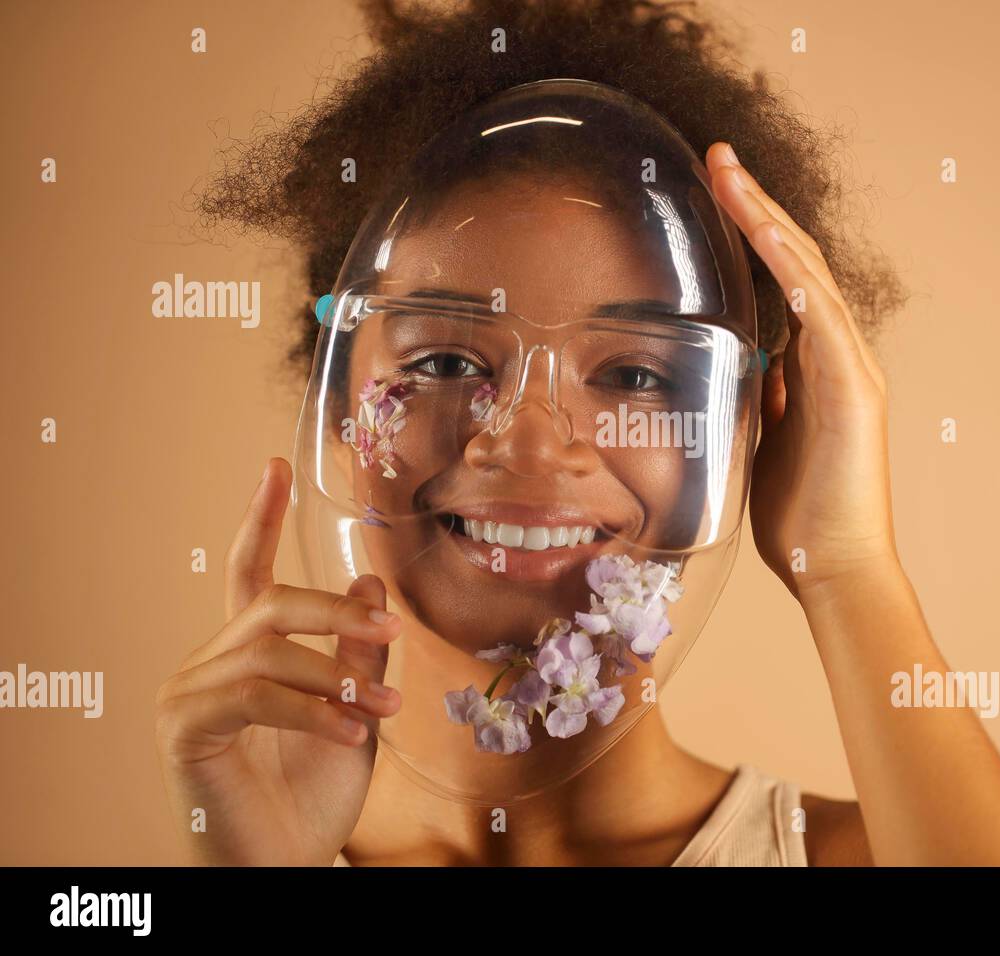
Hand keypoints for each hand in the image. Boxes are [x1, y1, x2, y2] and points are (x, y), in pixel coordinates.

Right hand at [154, 458, 401, 864]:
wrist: (283, 865)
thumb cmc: (313, 796)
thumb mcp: (354, 710)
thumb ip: (356, 650)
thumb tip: (368, 582)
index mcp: (247, 655)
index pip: (249, 573)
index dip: (262, 519)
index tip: (275, 466)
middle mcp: (209, 664)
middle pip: (271, 603)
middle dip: (336, 613)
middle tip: (394, 635)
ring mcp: (188, 694)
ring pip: (268, 647)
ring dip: (336, 673)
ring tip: (383, 709)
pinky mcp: (183, 728)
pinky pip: (253, 693)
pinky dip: (310, 707)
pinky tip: (350, 729)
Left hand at [706, 143, 900, 601]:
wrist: (834, 569)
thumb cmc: (797, 517)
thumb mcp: (763, 441)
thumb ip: (763, 399)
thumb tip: (750, 366)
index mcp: (815, 365)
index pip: (782, 280)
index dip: (751, 231)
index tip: (715, 190)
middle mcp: (838, 355)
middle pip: (795, 260)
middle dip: (755, 205)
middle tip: (716, 156)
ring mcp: (851, 367)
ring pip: (809, 273)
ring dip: (767, 220)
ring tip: (729, 173)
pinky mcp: (853, 389)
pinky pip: (821, 315)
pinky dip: (793, 270)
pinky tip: (763, 230)